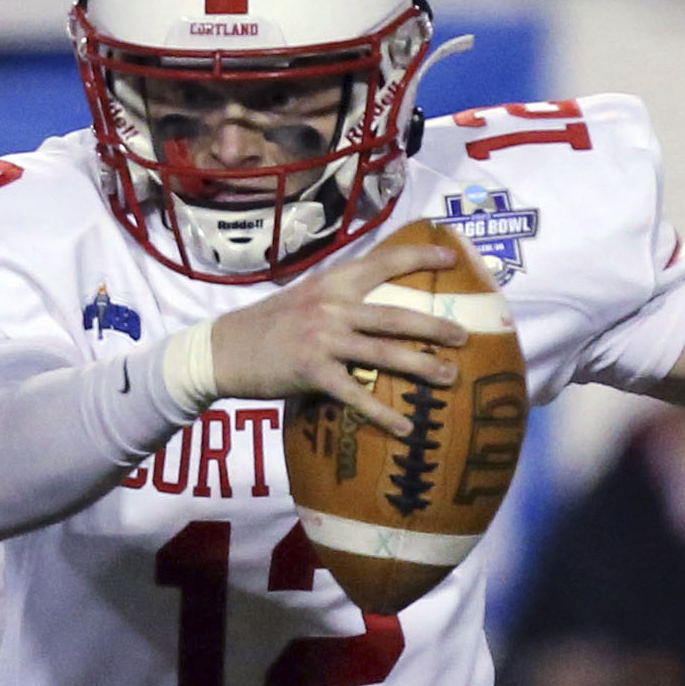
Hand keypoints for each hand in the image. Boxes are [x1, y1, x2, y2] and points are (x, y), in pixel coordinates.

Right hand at [203, 227, 469, 438]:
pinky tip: (405, 428)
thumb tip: (371, 307)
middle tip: (464, 336)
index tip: (453, 258)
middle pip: (395, 315)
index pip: (383, 261)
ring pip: (383, 352)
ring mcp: (322, 339)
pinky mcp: (312, 372)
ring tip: (449, 377)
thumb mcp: (301, 298)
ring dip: (420, 366)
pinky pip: (356, 395)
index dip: (421, 257)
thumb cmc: (263, 326)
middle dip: (434, 326)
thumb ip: (335, 298)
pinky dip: (382, 413)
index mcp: (331, 283)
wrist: (221, 350)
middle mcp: (331, 307)